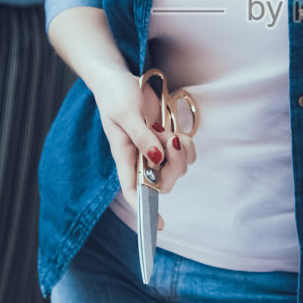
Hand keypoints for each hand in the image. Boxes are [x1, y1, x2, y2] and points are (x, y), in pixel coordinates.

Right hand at [87, 67, 198, 225]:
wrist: (120, 77)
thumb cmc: (116, 94)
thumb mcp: (125, 113)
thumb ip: (141, 136)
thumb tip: (156, 159)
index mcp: (124, 156)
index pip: (133, 190)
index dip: (144, 209)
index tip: (159, 225)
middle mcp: (140, 158)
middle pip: (163, 182)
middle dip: (174, 166)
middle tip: (170, 140)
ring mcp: (154, 149)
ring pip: (177, 168)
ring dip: (181, 153)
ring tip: (168, 130)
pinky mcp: (166, 139)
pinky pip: (185, 153)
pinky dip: (186, 144)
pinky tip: (175, 129)